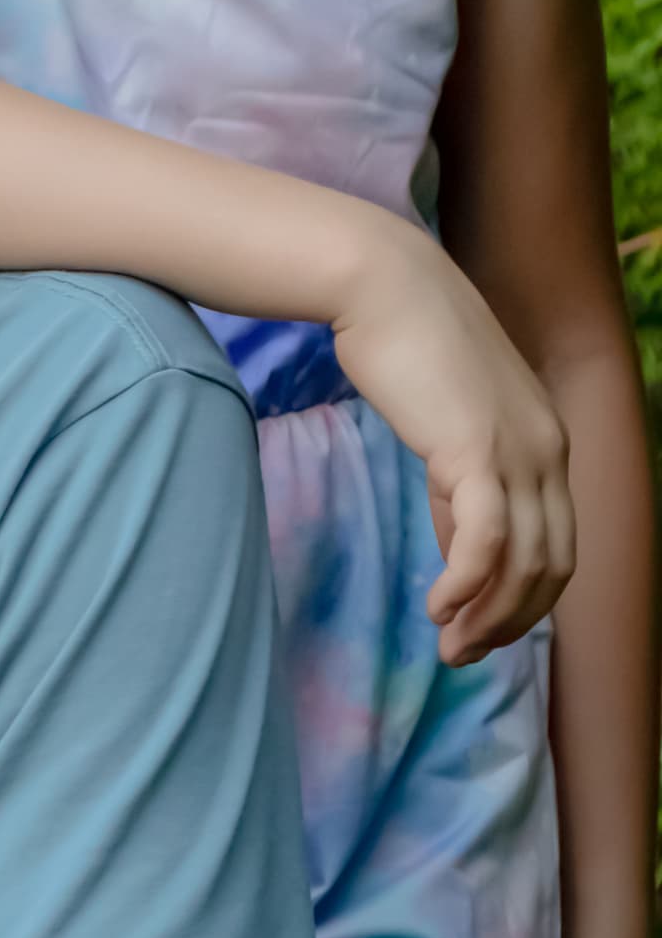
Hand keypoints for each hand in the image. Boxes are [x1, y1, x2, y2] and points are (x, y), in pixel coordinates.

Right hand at [326, 222, 572, 659]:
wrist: (381, 284)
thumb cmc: (401, 341)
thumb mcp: (446, 421)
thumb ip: (464, 480)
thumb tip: (463, 545)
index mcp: (545, 442)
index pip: (555, 541)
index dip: (523, 597)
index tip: (475, 627)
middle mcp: (547, 450)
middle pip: (554, 564)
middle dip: (512, 620)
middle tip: (462, 653)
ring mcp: (518, 451)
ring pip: (527, 562)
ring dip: (489, 615)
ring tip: (449, 644)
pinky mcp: (476, 450)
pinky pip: (486, 541)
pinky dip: (466, 586)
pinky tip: (435, 605)